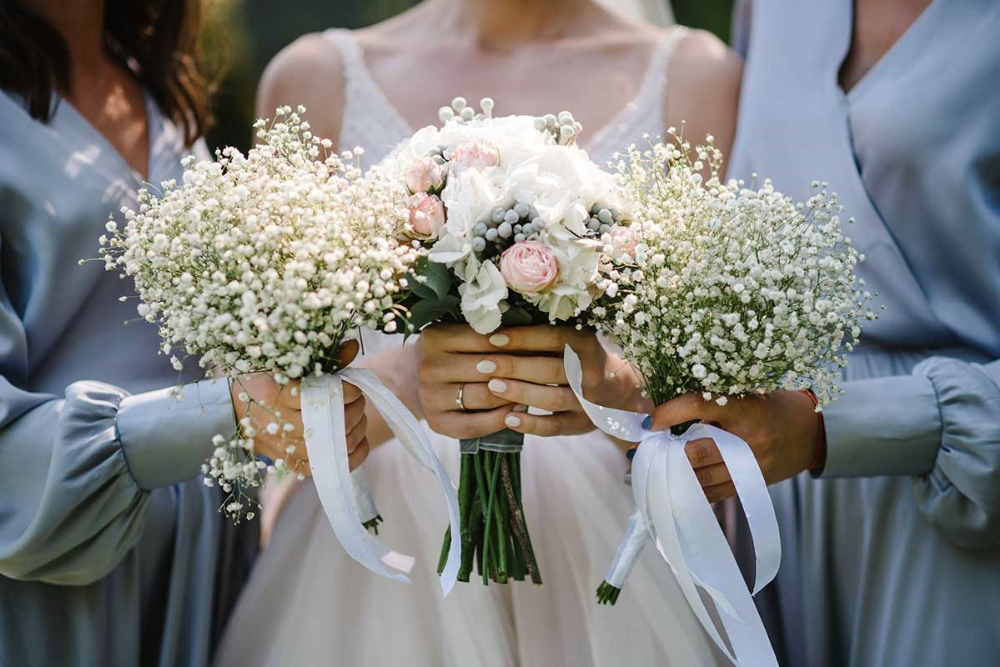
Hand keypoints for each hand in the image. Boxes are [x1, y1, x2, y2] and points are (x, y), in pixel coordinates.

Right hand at [230, 341, 369, 474]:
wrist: (231, 411)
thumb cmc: (262, 382)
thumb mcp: (286, 364)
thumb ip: (322, 359)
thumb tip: (353, 346)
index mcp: (274, 393)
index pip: (322, 396)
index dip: (347, 392)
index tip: (353, 388)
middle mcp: (278, 422)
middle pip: (332, 423)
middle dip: (355, 410)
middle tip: (358, 401)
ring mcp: (284, 446)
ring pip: (334, 446)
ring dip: (355, 431)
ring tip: (358, 417)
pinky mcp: (289, 462)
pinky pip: (326, 467)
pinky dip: (350, 457)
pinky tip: (359, 442)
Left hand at [417, 323, 642, 438]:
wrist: (623, 390)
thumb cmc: (583, 359)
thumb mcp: (574, 341)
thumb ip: (544, 338)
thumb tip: (497, 331)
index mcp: (585, 344)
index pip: (552, 339)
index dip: (522, 338)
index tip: (492, 338)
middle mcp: (589, 372)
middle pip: (549, 369)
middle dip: (513, 366)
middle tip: (483, 365)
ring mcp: (588, 401)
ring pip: (551, 398)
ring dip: (520, 392)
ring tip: (492, 387)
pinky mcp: (582, 424)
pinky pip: (555, 427)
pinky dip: (531, 424)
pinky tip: (507, 418)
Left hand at [647, 390, 820, 502]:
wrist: (811, 434)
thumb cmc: (772, 404)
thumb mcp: (747, 391)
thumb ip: (713, 400)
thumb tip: (665, 409)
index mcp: (746, 408)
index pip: (700, 405)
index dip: (670, 413)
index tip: (649, 421)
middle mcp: (748, 441)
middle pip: (696, 452)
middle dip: (663, 452)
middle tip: (638, 450)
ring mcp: (750, 468)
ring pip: (701, 477)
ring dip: (670, 475)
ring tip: (645, 470)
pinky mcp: (750, 486)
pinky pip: (713, 493)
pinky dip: (689, 490)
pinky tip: (669, 487)